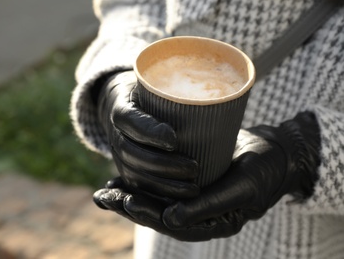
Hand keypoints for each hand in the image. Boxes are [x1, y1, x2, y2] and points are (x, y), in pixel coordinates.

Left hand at [94, 112, 320, 240]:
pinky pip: (161, 187)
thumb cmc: (262, 170)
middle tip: (104, 196)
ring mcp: (193, 199)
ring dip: (128, 195)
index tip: (128, 200)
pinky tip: (121, 177)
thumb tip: (172, 220)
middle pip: (159, 214)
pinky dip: (141, 182)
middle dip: (129, 206)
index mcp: (212, 222)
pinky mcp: (190, 182)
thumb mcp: (241, 188)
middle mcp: (199, 214)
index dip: (149, 214)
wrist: (274, 153)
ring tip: (104, 191)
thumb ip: (210, 206)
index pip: (174, 225)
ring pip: (156, 201)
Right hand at [97, 70, 198, 198]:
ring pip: (132, 174)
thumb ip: (177, 85)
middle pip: (130, 152)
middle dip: (162, 165)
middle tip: (193, 168)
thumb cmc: (151, 94)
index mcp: (122, 109)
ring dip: (161, 185)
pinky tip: (178, 198)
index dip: (150, 132)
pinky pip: (136, 186)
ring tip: (192, 188)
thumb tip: (224, 86)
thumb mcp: (157, 84)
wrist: (129, 106)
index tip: (175, 139)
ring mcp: (118, 154)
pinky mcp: (125, 169)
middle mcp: (115, 133)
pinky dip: (157, 194)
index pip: (130, 120)